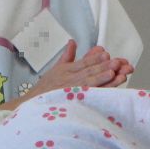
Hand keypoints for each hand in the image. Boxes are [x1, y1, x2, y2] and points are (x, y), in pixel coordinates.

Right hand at [4, 42, 132, 109]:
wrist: (32, 106)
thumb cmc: (45, 90)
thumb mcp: (55, 70)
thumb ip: (67, 56)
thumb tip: (73, 42)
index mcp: (66, 71)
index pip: (83, 63)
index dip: (95, 58)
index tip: (106, 53)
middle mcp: (69, 80)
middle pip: (89, 72)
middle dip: (104, 66)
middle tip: (117, 61)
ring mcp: (71, 92)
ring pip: (89, 83)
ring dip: (103, 78)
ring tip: (115, 73)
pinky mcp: (72, 103)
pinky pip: (87, 97)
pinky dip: (97, 93)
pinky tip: (107, 91)